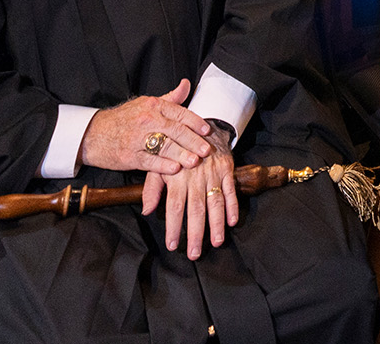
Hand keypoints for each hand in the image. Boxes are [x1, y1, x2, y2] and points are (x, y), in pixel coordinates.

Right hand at [78, 79, 214, 175]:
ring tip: (195, 161)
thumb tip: (187, 84)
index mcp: (153, 106)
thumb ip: (170, 98)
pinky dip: (162, 166)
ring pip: (164, 146)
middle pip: (175, 130)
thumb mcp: (146, 103)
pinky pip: (149, 161)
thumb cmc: (124, 119)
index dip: (195, 122)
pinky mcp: (128, 156)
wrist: (92, 134)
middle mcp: (146, 120)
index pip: (179, 113)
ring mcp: (137, 139)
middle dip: (193, 141)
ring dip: (181, 154)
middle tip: (207, 150)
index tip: (207, 130)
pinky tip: (175, 169)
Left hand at [142, 123, 236, 259]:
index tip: (172, 245)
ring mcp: (213, 174)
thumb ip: (152, 188)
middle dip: (196, 233)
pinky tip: (232, 221)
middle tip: (194, 253)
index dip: (174, 227)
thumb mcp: (159, 164)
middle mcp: (195, 178)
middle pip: (196, 209)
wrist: (201, 126)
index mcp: (177, 178)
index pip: (175, 207)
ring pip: (215, 202)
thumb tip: (146, 210)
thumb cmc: (176, 150)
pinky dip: (233, 206)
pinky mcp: (227, 170)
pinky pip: (231, 190)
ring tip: (216, 242)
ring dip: (216, 224)